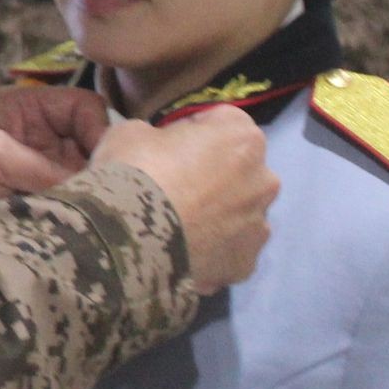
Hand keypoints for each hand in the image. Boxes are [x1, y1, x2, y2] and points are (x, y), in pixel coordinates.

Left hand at [0, 83, 109, 230]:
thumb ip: (39, 164)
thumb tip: (92, 183)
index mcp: (27, 110)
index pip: (84, 107)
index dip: (98, 128)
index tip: (103, 158)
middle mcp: (42, 141)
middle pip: (94, 146)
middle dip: (102, 165)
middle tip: (105, 191)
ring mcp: (43, 177)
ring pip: (87, 181)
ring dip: (91, 194)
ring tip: (94, 212)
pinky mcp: (40, 210)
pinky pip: (71, 210)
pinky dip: (78, 216)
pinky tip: (82, 227)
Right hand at [95, 106, 276, 293]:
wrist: (124, 241)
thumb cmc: (133, 173)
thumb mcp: (132, 131)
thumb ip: (159, 136)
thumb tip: (161, 149)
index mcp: (242, 138)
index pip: (221, 123)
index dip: (191, 132)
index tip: (166, 148)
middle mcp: (263, 180)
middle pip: (238, 171)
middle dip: (212, 177)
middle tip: (171, 189)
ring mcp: (259, 227)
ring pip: (239, 214)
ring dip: (216, 216)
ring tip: (175, 228)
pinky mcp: (245, 265)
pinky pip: (229, 251)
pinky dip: (211, 251)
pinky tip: (181, 253)